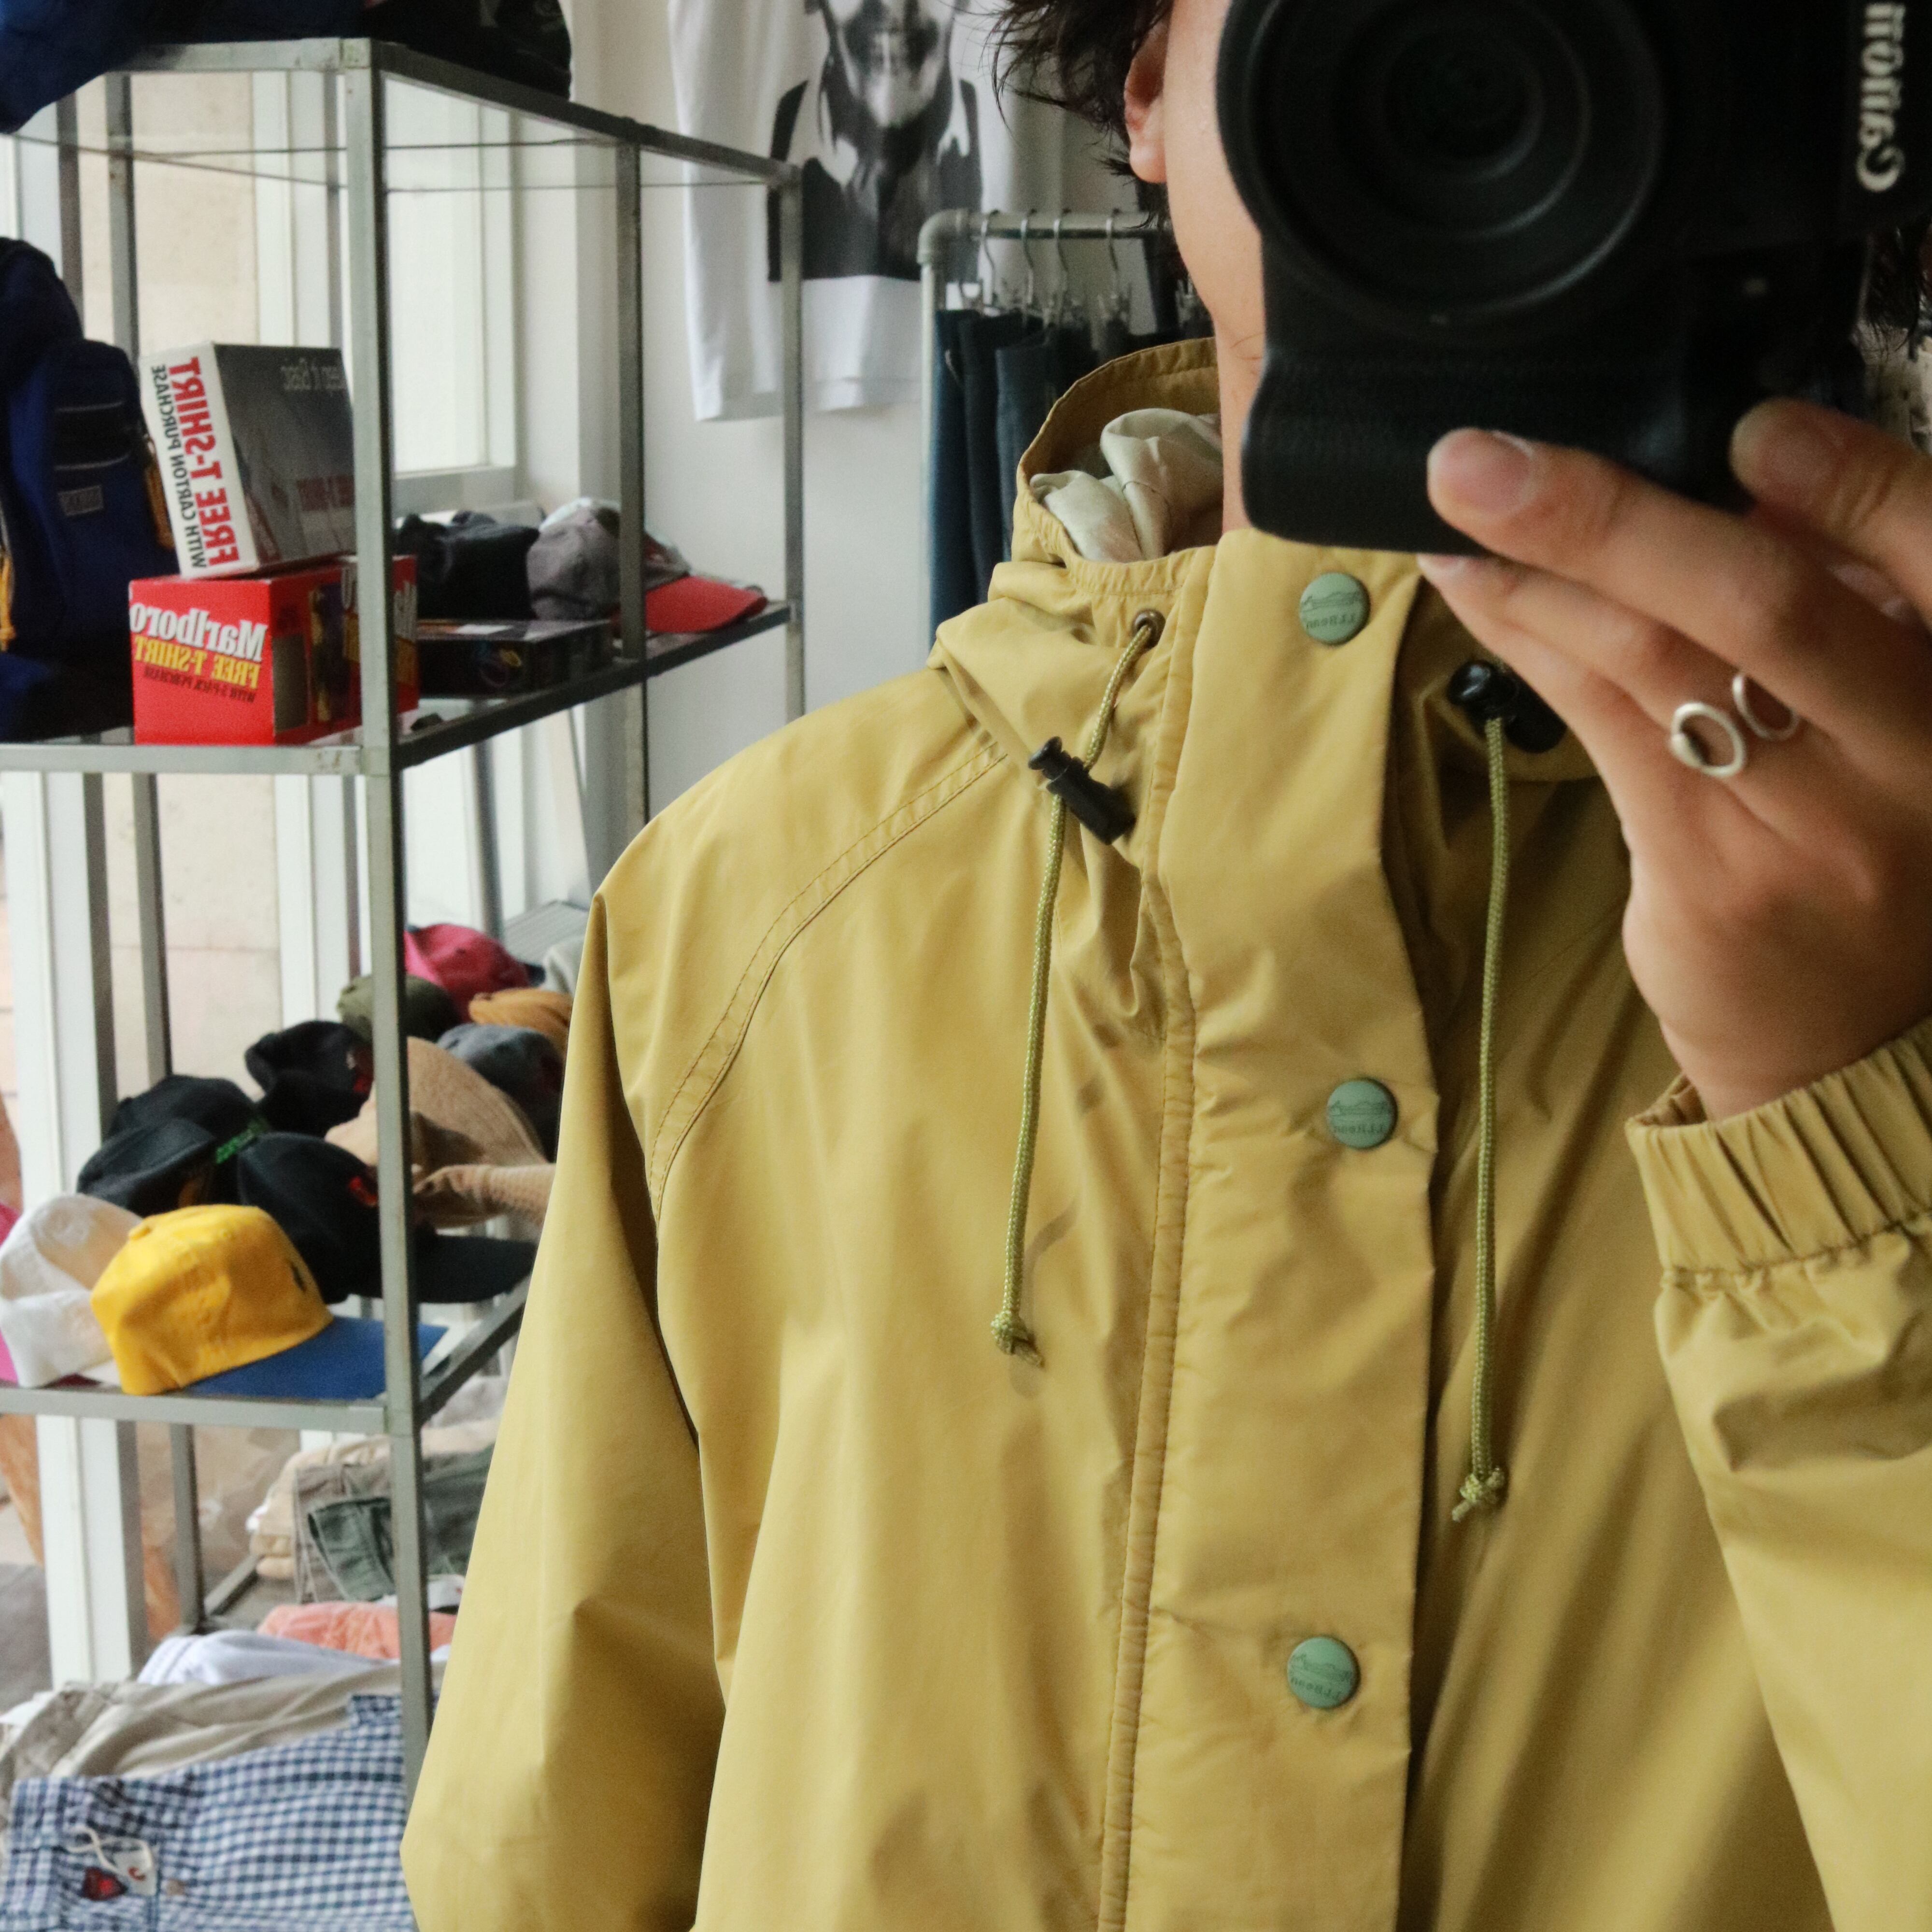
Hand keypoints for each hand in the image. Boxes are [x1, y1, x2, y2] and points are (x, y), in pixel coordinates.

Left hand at [1417, 402, 1931, 1121]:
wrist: (1860, 1050)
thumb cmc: (1878, 846)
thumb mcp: (1903, 712)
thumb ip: (1854, 603)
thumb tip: (1746, 468)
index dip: (1845, 477)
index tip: (1747, 427)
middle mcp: (1915, 753)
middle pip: (1762, 606)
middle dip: (1611, 518)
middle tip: (1480, 460)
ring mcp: (1810, 826)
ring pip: (1652, 668)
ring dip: (1535, 579)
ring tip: (1456, 514)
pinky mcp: (1709, 880)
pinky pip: (1604, 732)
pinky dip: (1532, 648)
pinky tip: (1478, 595)